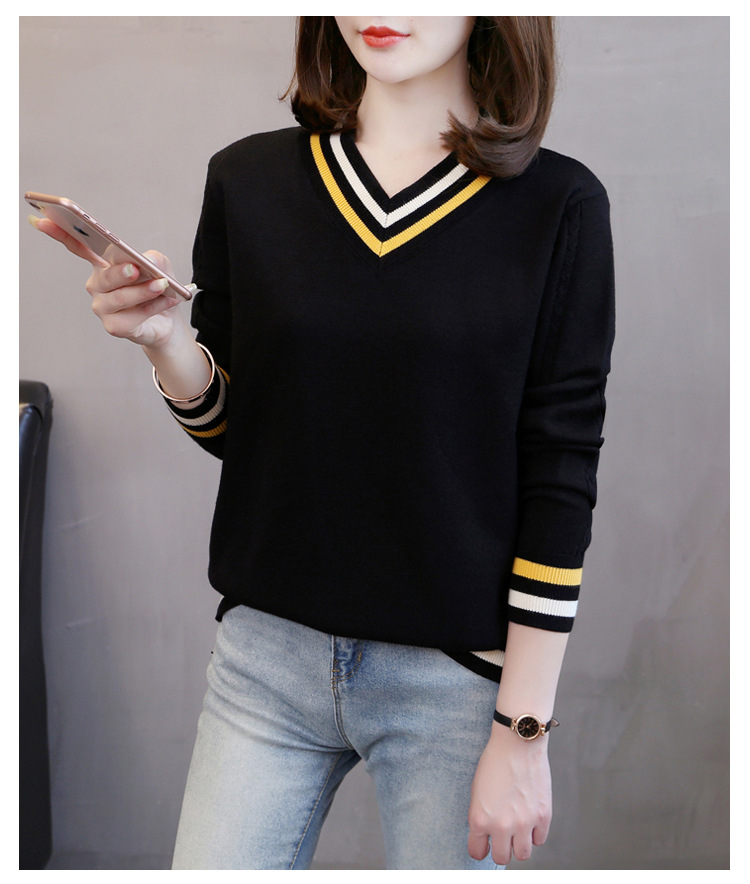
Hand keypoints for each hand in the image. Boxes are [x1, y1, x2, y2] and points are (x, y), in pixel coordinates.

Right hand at [29, 215, 182, 349]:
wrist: (169, 321)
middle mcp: (98, 285)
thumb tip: (146, 261)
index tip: (42, 219)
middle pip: (105, 276)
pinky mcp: (113, 326)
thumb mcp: (161, 266)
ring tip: (162, 285)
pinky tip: (168, 300)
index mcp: (102, 265)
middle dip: (122, 272)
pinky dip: (153, 307)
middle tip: (136, 268)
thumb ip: (152, 258)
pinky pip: (133, 316)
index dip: (60, 233)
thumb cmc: (159, 288)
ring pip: (120, 298)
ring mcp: (103, 307)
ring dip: (144, 291)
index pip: (77, 247)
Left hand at [467, 723, 551, 865]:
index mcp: (480, 819)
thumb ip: (481, 816)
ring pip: (522, 854)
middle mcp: (501, 825)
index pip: (477, 852)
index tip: (483, 844)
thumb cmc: (494, 761)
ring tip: (517, 831)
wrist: (517, 743)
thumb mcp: (477, 790)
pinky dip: (535, 833)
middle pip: (501, 858)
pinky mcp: (543, 816)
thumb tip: (487, 834)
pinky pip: (539, 840)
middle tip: (502, 837)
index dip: (480, 848)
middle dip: (500, 849)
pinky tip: (530, 820)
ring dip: (519, 845)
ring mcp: (524, 823)